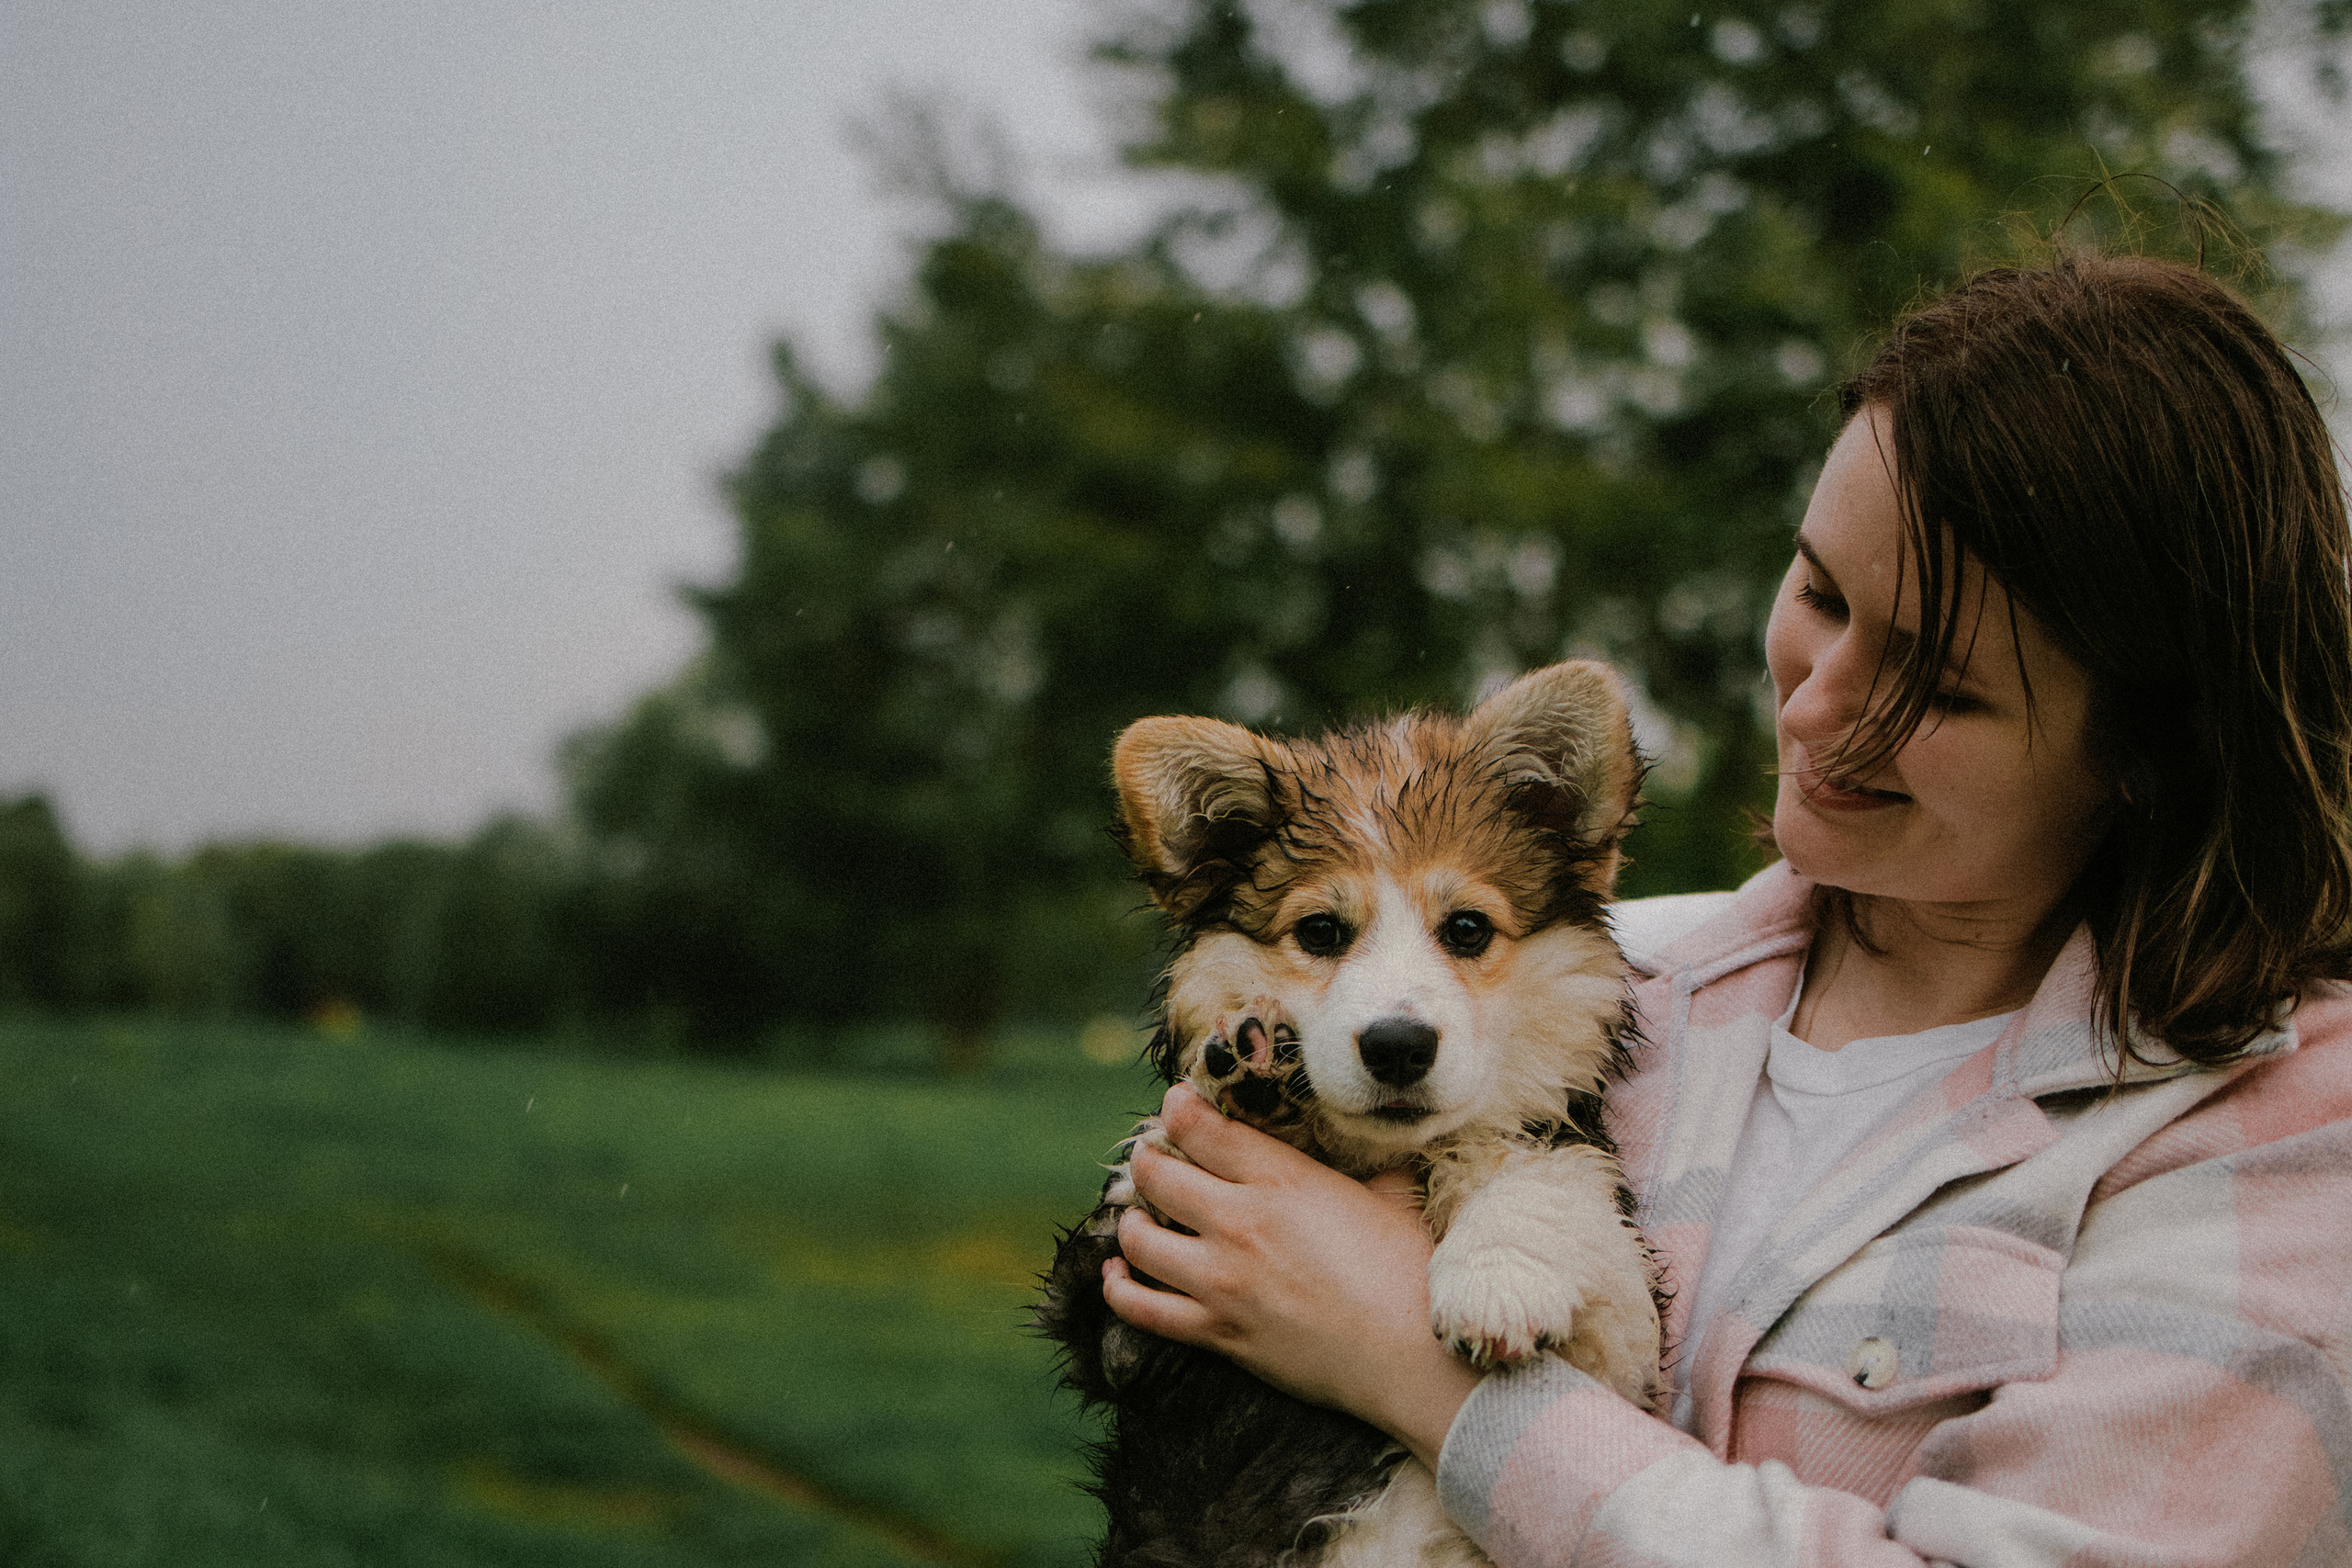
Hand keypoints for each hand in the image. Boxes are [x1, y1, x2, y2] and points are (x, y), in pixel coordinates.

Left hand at [1101, 1083, 1482, 1468]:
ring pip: (1140, 1239)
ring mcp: (1222, 1281)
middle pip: (1156, 1175)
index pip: (1201, 1128)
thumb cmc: (1410, 1272)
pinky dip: (1120, 1289)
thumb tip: (1369, 1141)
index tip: (1175, 1104)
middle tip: (1154, 1158)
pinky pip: (1143, 1309)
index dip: (1177, 1108)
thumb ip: (1363, 1163)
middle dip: (1147, 1160)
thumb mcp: (1389, 1193)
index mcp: (1281, 1179)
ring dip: (1132, 1221)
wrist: (1410, 1355)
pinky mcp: (1218, 1332)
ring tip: (1141, 1216)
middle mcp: (1240, 1223)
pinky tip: (1117, 1274)